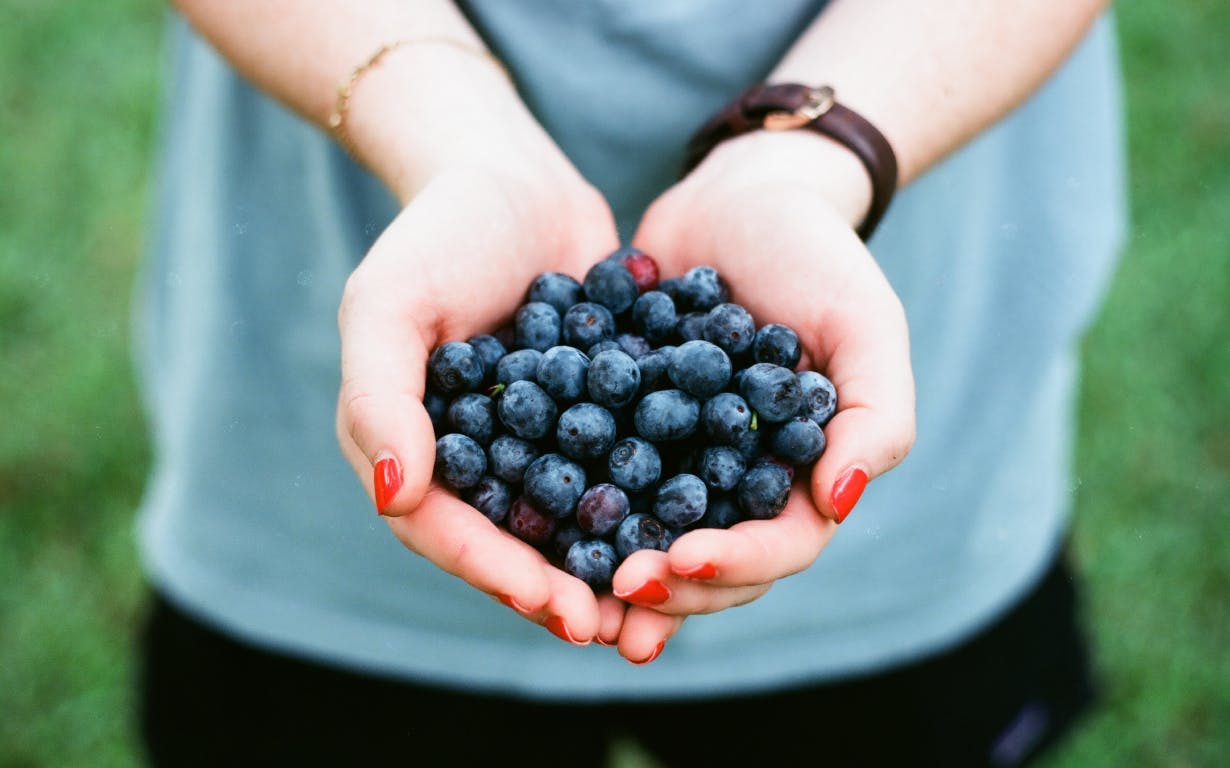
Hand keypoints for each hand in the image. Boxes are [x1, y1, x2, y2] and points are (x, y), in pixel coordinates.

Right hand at [335, 156, 626, 646]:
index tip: (559, 609)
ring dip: (612, 565)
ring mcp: (539, 441)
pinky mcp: (596, 415)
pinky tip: (702, 527)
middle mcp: (476, 458)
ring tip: (663, 603)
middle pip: (514, 543)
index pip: (448, 531)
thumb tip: (395, 498)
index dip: (500, 575)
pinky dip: (653, 501)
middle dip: (564, 590)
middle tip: (618, 631)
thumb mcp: (388, 303)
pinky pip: (621, 468)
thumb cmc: (436, 234)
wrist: (512, 177)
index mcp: (415, 449)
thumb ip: (379, 399)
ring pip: (573, 520)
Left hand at [609, 131, 915, 661]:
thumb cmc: (814, 254)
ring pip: (650, 536)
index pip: (780, 545)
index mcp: (803, 473)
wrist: (737, 195)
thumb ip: (876, 415)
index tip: (683, 560)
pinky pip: (596, 478)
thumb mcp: (864, 323)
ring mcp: (679, 459)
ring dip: (615, 574)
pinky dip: (570, 509)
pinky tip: (530, 526)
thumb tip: (840, 503)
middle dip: (668, 585)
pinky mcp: (624, 429)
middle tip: (619, 588)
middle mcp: (739, 481)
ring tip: (572, 596)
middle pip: (710, 562)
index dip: (736, 564)